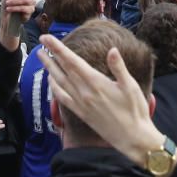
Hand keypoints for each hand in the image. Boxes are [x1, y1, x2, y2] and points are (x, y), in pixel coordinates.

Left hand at [36, 33, 165, 168]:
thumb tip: (112, 50)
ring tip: (41, 57)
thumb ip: (119, 67)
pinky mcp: (81, 113)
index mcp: (96, 82)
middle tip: (41, 41)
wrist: (133, 138)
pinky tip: (51, 81)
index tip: (47, 37)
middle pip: (63, 69)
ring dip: (49, 68)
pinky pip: (62, 98)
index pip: (72, 61)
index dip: (58, 48)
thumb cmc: (135, 111)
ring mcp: (81, 103)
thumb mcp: (131, 86)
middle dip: (50, 54)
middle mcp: (84, 92)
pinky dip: (54, 87)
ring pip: (59, 82)